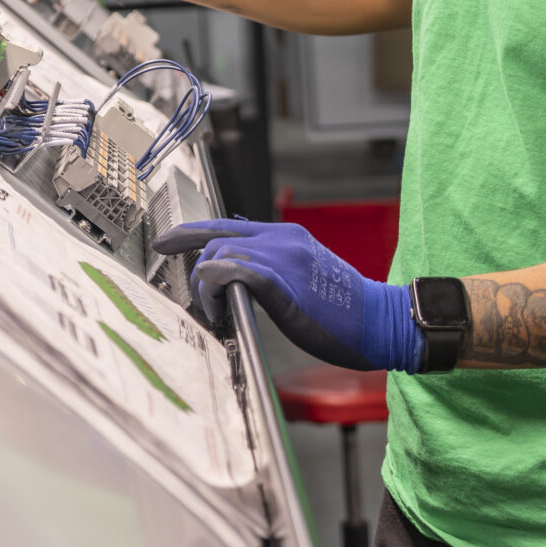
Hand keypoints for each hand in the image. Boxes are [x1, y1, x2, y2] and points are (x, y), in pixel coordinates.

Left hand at [152, 218, 422, 372]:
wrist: (382, 321)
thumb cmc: (344, 309)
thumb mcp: (303, 278)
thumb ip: (271, 271)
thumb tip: (236, 280)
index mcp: (285, 236)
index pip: (225, 225)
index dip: (189, 232)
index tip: (164, 242)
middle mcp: (281, 239)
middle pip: (215, 240)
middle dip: (197, 270)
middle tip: (204, 304)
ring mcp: (283, 258)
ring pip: (220, 255)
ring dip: (207, 286)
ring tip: (217, 313)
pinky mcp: (285, 281)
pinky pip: (236, 271)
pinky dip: (218, 285)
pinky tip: (221, 306)